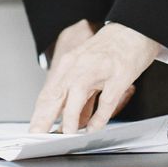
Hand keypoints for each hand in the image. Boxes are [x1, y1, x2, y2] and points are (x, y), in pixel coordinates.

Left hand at [28, 22, 159, 133]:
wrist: (134, 28)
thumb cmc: (110, 48)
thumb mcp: (86, 65)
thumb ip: (77, 92)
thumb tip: (70, 120)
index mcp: (69, 63)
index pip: (49, 93)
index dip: (39, 115)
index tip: (33, 131)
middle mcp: (80, 66)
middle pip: (57, 96)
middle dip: (45, 120)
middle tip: (38, 137)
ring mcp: (98, 71)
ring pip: (77, 98)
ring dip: (70, 119)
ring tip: (67, 136)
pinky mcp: (118, 77)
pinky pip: (105, 102)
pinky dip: (98, 118)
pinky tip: (94, 128)